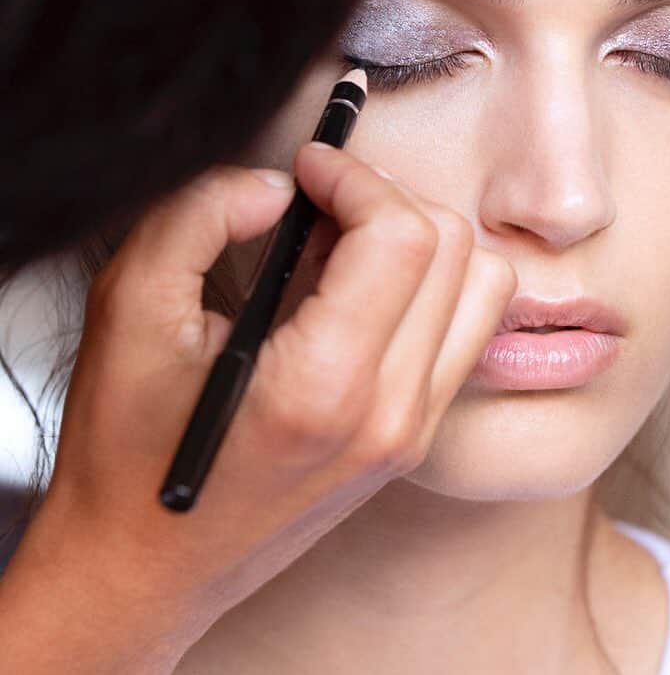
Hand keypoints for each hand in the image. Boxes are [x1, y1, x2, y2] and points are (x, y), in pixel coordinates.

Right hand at [0, 145, 515, 671]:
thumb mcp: (127, 311)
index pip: (403, 237)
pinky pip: (468, 328)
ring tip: (343, 243)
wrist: (145, 567)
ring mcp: (413, 430)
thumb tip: (279, 184)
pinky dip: (433, 284)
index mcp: (323, 386)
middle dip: (388, 197)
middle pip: (453, 249)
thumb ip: (198, 217)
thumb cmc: (126, 450)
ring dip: (421, 239)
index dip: (358, 175)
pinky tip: (361, 288)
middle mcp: (390, 413)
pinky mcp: (416, 437)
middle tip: (319, 199)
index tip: (309, 164)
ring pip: (482, 285)